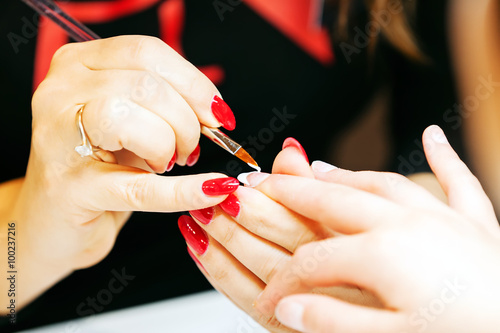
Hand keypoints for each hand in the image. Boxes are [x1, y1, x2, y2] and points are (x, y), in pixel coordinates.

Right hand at [9, 36, 236, 308]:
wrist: (55, 218)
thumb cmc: (98, 165)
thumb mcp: (130, 120)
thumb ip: (165, 103)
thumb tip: (214, 111)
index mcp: (79, 64)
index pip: (147, 53)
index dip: (194, 84)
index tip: (217, 114)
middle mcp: (60, 92)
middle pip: (145, 85)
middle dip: (186, 121)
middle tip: (191, 149)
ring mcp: (59, 139)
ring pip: (130, 118)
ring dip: (170, 145)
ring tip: (170, 164)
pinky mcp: (70, 188)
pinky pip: (138, 185)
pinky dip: (182, 191)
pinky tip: (211, 191)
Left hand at [182, 139, 378, 331]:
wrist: (384, 299)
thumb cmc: (370, 251)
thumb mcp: (357, 214)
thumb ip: (318, 185)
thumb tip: (287, 151)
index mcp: (353, 247)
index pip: (305, 217)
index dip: (268, 196)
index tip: (242, 180)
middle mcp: (335, 281)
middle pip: (279, 245)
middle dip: (238, 218)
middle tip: (211, 196)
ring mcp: (312, 308)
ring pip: (260, 275)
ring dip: (221, 245)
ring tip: (196, 218)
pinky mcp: (291, 327)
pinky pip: (250, 302)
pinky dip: (220, 275)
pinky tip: (202, 251)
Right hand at [253, 126, 499, 332]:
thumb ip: (331, 321)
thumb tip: (288, 309)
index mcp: (381, 255)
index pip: (312, 262)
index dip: (283, 281)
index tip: (271, 299)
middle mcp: (406, 225)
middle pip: (334, 200)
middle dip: (293, 192)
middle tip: (266, 183)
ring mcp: (442, 218)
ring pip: (384, 184)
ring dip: (348, 174)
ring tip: (320, 168)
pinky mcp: (476, 224)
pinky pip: (457, 181)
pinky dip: (444, 156)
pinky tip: (433, 136)